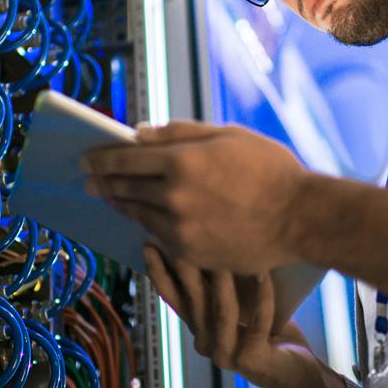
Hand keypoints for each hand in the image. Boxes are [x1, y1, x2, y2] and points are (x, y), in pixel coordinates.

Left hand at [81, 121, 306, 272]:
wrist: (301, 218)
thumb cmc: (271, 170)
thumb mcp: (229, 136)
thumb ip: (181, 133)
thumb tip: (139, 133)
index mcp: (182, 161)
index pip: (124, 158)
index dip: (100, 157)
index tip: (86, 159)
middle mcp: (174, 197)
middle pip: (124, 188)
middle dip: (102, 182)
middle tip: (89, 180)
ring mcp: (181, 229)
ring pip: (138, 216)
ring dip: (121, 204)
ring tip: (112, 198)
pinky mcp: (192, 254)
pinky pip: (159, 238)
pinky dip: (148, 226)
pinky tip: (144, 220)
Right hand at [144, 245, 351, 387]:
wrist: (299, 375)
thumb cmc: (273, 334)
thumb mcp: (245, 307)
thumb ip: (227, 287)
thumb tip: (219, 242)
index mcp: (200, 329)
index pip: (174, 298)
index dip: (160, 273)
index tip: (150, 243)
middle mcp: (205, 344)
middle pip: (193, 300)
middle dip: (187, 266)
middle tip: (183, 236)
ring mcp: (225, 356)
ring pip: (222, 311)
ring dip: (225, 279)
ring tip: (228, 248)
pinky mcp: (250, 361)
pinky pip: (258, 323)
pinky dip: (263, 297)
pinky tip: (266, 274)